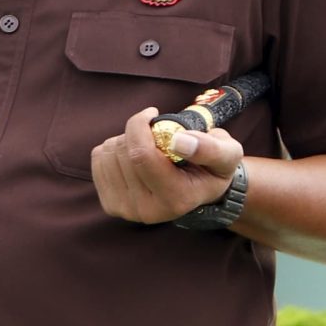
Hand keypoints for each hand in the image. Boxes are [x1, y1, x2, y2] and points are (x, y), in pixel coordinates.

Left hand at [92, 107, 244, 224]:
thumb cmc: (213, 167)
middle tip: (157, 136)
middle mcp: (147, 211)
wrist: (197, 190)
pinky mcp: (110, 203)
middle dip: (136, 133)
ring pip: (108, 153)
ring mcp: (125, 210)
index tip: (152, 113)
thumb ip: (210, 148)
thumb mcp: (227, 154)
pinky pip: (98, 159)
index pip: (141, 154)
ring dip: (125, 140)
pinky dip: (113, 149)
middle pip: (123, 152)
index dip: (140, 125)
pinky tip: (133, 156)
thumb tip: (180, 140)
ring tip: (148, 148)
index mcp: (176, 199)